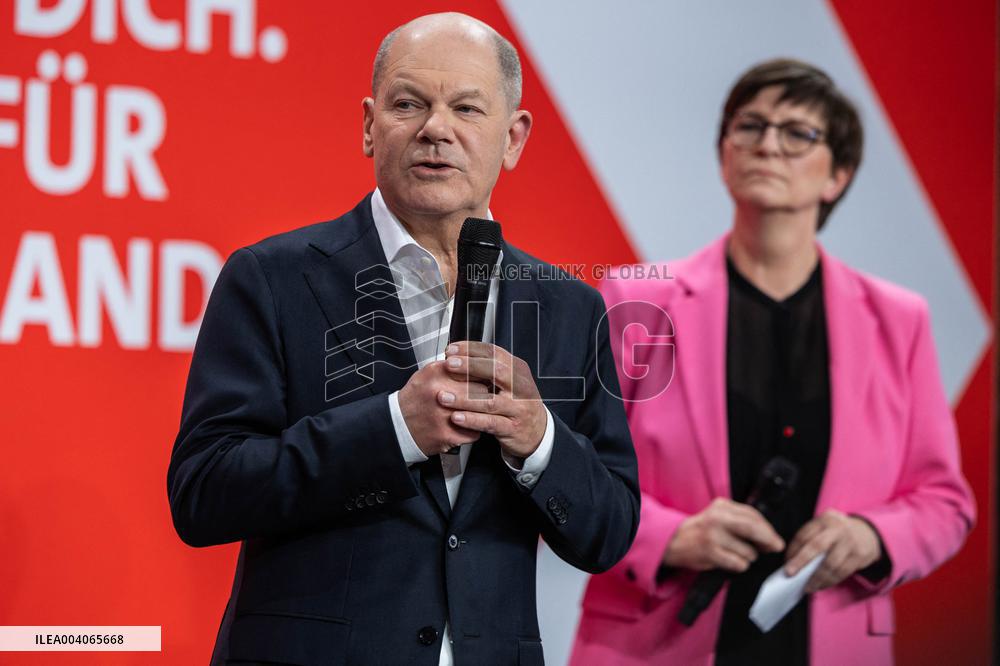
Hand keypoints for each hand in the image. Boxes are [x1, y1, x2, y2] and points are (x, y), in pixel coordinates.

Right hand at [397, 360, 486, 456]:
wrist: (399, 425)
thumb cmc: (415, 398)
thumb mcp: (427, 374)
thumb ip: (451, 366)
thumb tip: (477, 363)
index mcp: (436, 374)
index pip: (473, 369)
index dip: (483, 374)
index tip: (486, 377)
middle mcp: (440, 393)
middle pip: (480, 390)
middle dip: (484, 393)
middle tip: (483, 396)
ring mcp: (444, 415)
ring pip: (480, 412)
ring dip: (481, 412)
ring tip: (476, 410)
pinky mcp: (448, 435)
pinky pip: (474, 431)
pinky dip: (473, 429)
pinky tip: (465, 425)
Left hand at [439, 341, 546, 458]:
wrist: (538, 431)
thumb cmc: (517, 403)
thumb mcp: (508, 381)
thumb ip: (487, 369)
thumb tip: (456, 356)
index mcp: (517, 370)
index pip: (494, 353)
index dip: (471, 349)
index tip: (451, 350)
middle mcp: (520, 386)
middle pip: (496, 371)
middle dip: (469, 367)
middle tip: (448, 365)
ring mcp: (518, 408)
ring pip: (490, 401)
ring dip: (464, 398)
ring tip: (444, 396)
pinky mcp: (512, 428)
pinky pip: (490, 423)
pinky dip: (472, 420)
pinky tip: (456, 417)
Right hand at [663, 498, 784, 572]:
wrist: (674, 541)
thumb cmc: (703, 530)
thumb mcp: (719, 516)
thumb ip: (741, 520)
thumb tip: (770, 536)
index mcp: (722, 506)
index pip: (753, 515)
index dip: (768, 528)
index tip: (775, 539)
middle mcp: (717, 517)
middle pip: (753, 528)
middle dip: (768, 540)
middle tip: (776, 548)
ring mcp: (713, 535)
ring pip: (748, 550)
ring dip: (749, 557)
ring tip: (737, 555)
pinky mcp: (710, 552)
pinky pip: (738, 563)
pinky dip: (740, 565)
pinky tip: (732, 562)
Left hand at [784, 510, 881, 593]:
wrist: (868, 533)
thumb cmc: (837, 533)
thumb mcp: (824, 527)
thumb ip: (810, 538)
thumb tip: (791, 559)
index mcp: (824, 519)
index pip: (805, 535)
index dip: (793, 550)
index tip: (786, 563)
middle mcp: (837, 529)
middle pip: (817, 546)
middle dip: (801, 561)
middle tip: (790, 574)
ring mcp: (850, 542)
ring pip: (830, 564)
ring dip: (817, 578)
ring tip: (807, 587)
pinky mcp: (859, 556)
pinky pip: (842, 573)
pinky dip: (830, 581)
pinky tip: (821, 585)